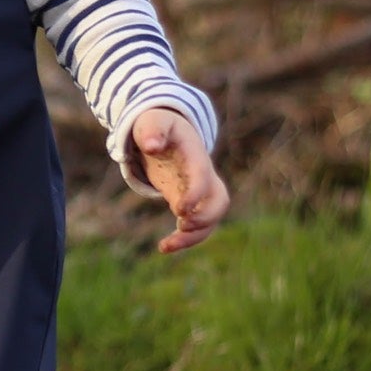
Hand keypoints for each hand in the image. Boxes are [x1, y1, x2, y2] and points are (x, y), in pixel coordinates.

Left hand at [131, 108, 229, 253]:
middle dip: (205, 219)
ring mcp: (199, 192)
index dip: (196, 195)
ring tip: (166, 246)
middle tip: (182, 226)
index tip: (179, 211)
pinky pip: (196, 225)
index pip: (203, 177)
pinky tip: (163, 248)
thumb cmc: (158, 125)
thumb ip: (152, 131)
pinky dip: (184, 239)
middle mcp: (203, 177)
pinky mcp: (189, 203)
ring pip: (211, 219)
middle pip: (219, 202)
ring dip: (194, 237)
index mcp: (196, 156)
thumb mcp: (152, 122)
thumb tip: (151, 145)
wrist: (166, 131)